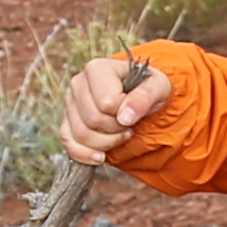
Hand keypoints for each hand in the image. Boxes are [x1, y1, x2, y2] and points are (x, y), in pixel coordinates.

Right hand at [59, 55, 173, 164]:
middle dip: (115, 131)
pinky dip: (85, 154)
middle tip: (129, 127)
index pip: (106, 103)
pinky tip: (101, 156)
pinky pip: (68, 143)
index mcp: (97, 69)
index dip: (123, 115)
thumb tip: (125, 117)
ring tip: (120, 135)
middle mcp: (79, 83)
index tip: (134, 113)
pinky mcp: (67, 121)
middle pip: (92, 120)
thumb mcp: (159, 87)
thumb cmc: (149, 89)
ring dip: (105, 143)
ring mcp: (71, 103)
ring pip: (80, 134)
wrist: (140, 98)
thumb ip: (145, 97)